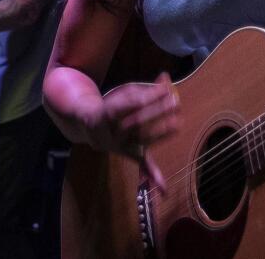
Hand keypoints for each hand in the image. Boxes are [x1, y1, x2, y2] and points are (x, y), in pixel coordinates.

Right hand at [85, 72, 179, 191]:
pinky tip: (165, 188)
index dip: (148, 96)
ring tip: (177, 123)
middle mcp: (111, 132)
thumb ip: (145, 88)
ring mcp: (120, 145)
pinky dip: (153, 176)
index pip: (130, 103)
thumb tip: (166, 77)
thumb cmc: (113, 106)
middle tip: (175, 101)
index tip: (166, 89)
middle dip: (156, 111)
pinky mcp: (129, 154)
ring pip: (141, 139)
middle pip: (136, 121)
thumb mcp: (124, 93)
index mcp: (107, 112)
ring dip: (160, 132)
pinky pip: (141, 165)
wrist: (87, 127)